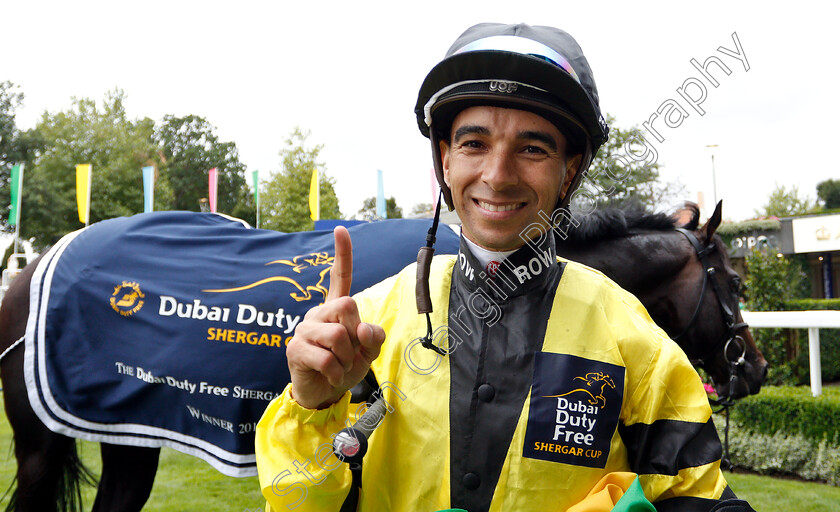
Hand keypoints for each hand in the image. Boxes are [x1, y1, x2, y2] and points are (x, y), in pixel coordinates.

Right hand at [286, 226, 385, 408]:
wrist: (324, 394)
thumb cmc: (345, 367)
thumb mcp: (368, 352)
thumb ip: (373, 337)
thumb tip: (363, 328)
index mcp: (335, 310)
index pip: (339, 277)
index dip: (342, 254)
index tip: (341, 229)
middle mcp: (318, 314)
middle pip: (347, 305)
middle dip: (356, 333)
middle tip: (350, 352)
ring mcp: (304, 330)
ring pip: (339, 335)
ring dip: (347, 358)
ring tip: (339, 367)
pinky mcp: (295, 349)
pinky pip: (327, 358)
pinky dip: (337, 372)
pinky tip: (331, 376)